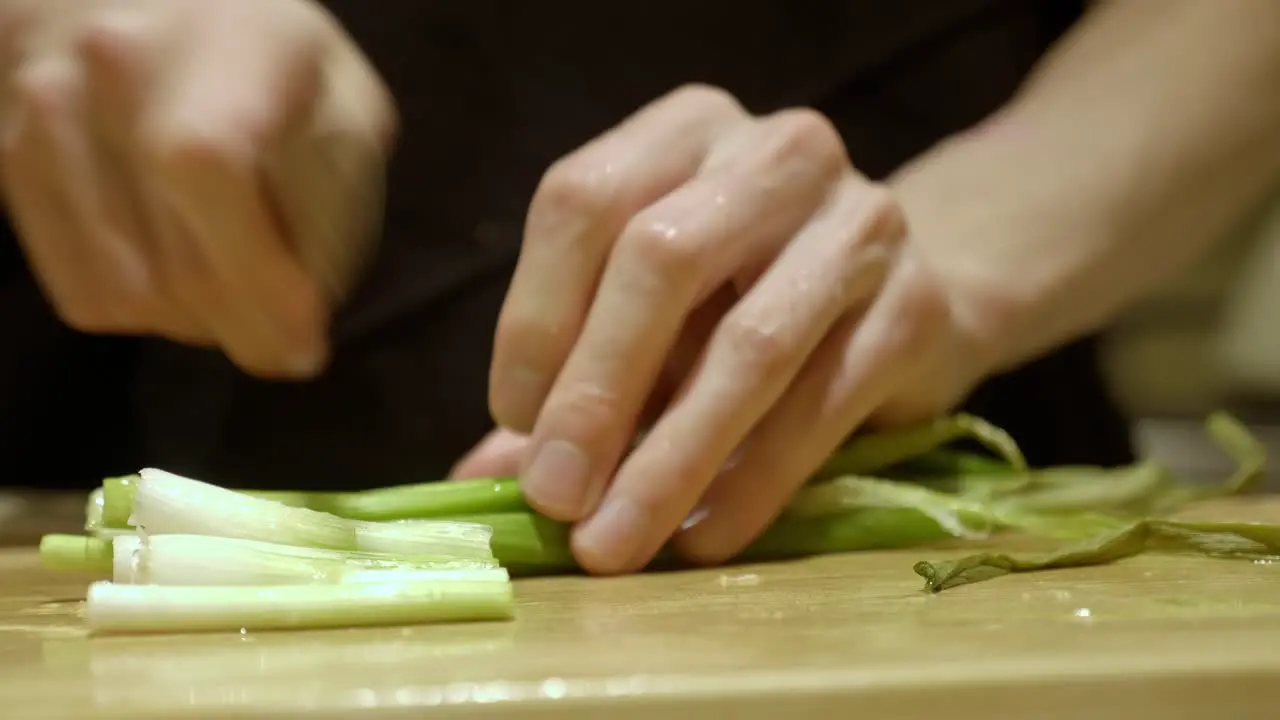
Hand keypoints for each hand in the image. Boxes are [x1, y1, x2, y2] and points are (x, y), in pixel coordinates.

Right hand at [1, 0, 394, 376]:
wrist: (146, 1)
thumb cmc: (272, 58)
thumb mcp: (345, 101)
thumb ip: (340, 193)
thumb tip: (300, 314)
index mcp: (220, 43)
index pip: (205, 168)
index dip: (256, 275)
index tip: (306, 337)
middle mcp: (110, 65)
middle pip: (170, 264)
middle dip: (247, 329)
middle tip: (287, 338)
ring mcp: (39, 109)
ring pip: (122, 296)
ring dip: (195, 326)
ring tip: (236, 292)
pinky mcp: (4, 155)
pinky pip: (79, 293)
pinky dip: (141, 311)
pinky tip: (179, 270)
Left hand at [485, 85, 999, 573]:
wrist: (908, 292)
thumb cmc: (749, 297)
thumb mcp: (654, 315)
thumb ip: (569, 376)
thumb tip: (477, 479)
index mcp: (684, 131)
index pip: (584, 201)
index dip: (534, 317)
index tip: (513, 422)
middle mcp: (774, 153)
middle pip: (661, 260)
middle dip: (595, 391)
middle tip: (554, 497)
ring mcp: (859, 220)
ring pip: (750, 344)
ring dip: (670, 459)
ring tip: (615, 542)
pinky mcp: (917, 304)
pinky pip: (822, 405)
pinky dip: (752, 484)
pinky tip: (703, 540)